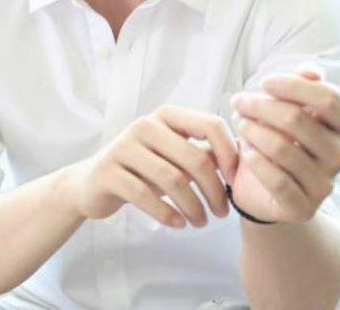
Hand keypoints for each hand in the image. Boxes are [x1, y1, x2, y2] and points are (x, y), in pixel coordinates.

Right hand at [68, 104, 238, 228]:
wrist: (93, 182)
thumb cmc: (143, 168)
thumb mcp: (174, 155)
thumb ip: (204, 152)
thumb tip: (246, 155)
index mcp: (166, 115)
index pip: (210, 124)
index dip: (229, 153)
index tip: (235, 182)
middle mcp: (145, 125)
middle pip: (194, 158)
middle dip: (214, 190)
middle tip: (222, 213)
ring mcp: (124, 147)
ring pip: (172, 179)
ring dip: (193, 207)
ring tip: (201, 223)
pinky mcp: (109, 172)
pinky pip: (145, 196)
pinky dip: (167, 214)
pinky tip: (179, 224)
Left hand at [228, 65, 339, 223]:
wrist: (268, 191)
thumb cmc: (280, 138)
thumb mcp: (291, 110)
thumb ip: (302, 88)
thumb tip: (310, 70)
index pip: (328, 98)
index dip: (293, 85)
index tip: (263, 82)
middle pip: (297, 120)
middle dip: (260, 106)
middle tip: (238, 102)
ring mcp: (324, 184)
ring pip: (281, 148)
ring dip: (251, 130)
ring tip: (239, 123)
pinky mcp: (303, 207)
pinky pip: (275, 179)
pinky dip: (254, 159)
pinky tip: (244, 150)